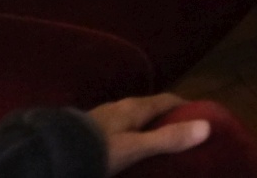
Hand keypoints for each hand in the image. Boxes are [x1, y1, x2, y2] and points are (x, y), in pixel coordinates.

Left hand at [87, 95, 209, 176]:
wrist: (49, 157)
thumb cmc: (97, 150)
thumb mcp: (136, 148)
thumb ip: (168, 139)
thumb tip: (207, 127)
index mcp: (134, 108)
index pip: (166, 100)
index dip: (184, 106)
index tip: (199, 117)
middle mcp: (118, 108)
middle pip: (148, 109)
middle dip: (163, 119)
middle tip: (177, 135)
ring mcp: (100, 119)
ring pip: (129, 120)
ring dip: (143, 128)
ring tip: (151, 145)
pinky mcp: (85, 133)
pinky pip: (114, 131)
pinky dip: (126, 137)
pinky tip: (122, 151)